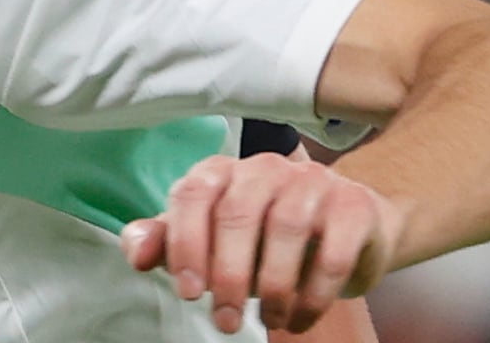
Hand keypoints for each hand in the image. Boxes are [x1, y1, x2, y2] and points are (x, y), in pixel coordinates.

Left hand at [121, 148, 401, 332]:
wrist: (352, 230)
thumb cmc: (268, 239)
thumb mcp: (215, 242)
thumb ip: (171, 243)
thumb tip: (135, 252)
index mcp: (224, 172)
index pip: (193, 194)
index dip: (186, 243)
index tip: (190, 292)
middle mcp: (265, 167)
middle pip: (238, 213)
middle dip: (229, 275)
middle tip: (226, 321)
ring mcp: (313, 181)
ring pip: (287, 227)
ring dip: (274, 286)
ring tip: (270, 321)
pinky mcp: (354, 206)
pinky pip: (333, 251)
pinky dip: (315, 292)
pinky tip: (301, 317)